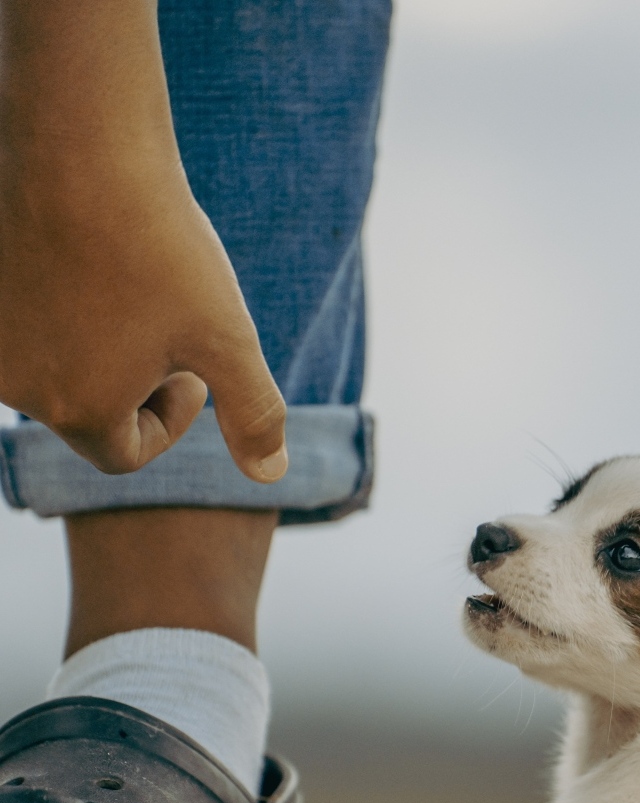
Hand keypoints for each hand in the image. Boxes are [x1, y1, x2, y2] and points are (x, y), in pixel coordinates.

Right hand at [0, 0, 285, 481]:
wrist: (84, 148)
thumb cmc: (162, 248)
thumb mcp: (227, 337)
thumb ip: (253, 414)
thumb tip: (272, 475)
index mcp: (79, 410)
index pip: (126, 452)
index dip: (172, 418)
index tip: (195, 368)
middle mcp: (17, 386)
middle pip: (86, 412)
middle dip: (133, 383)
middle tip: (167, 326)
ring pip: (54, 367)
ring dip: (97, 347)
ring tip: (130, 290)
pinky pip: (24, 325)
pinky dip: (59, 309)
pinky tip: (90, 262)